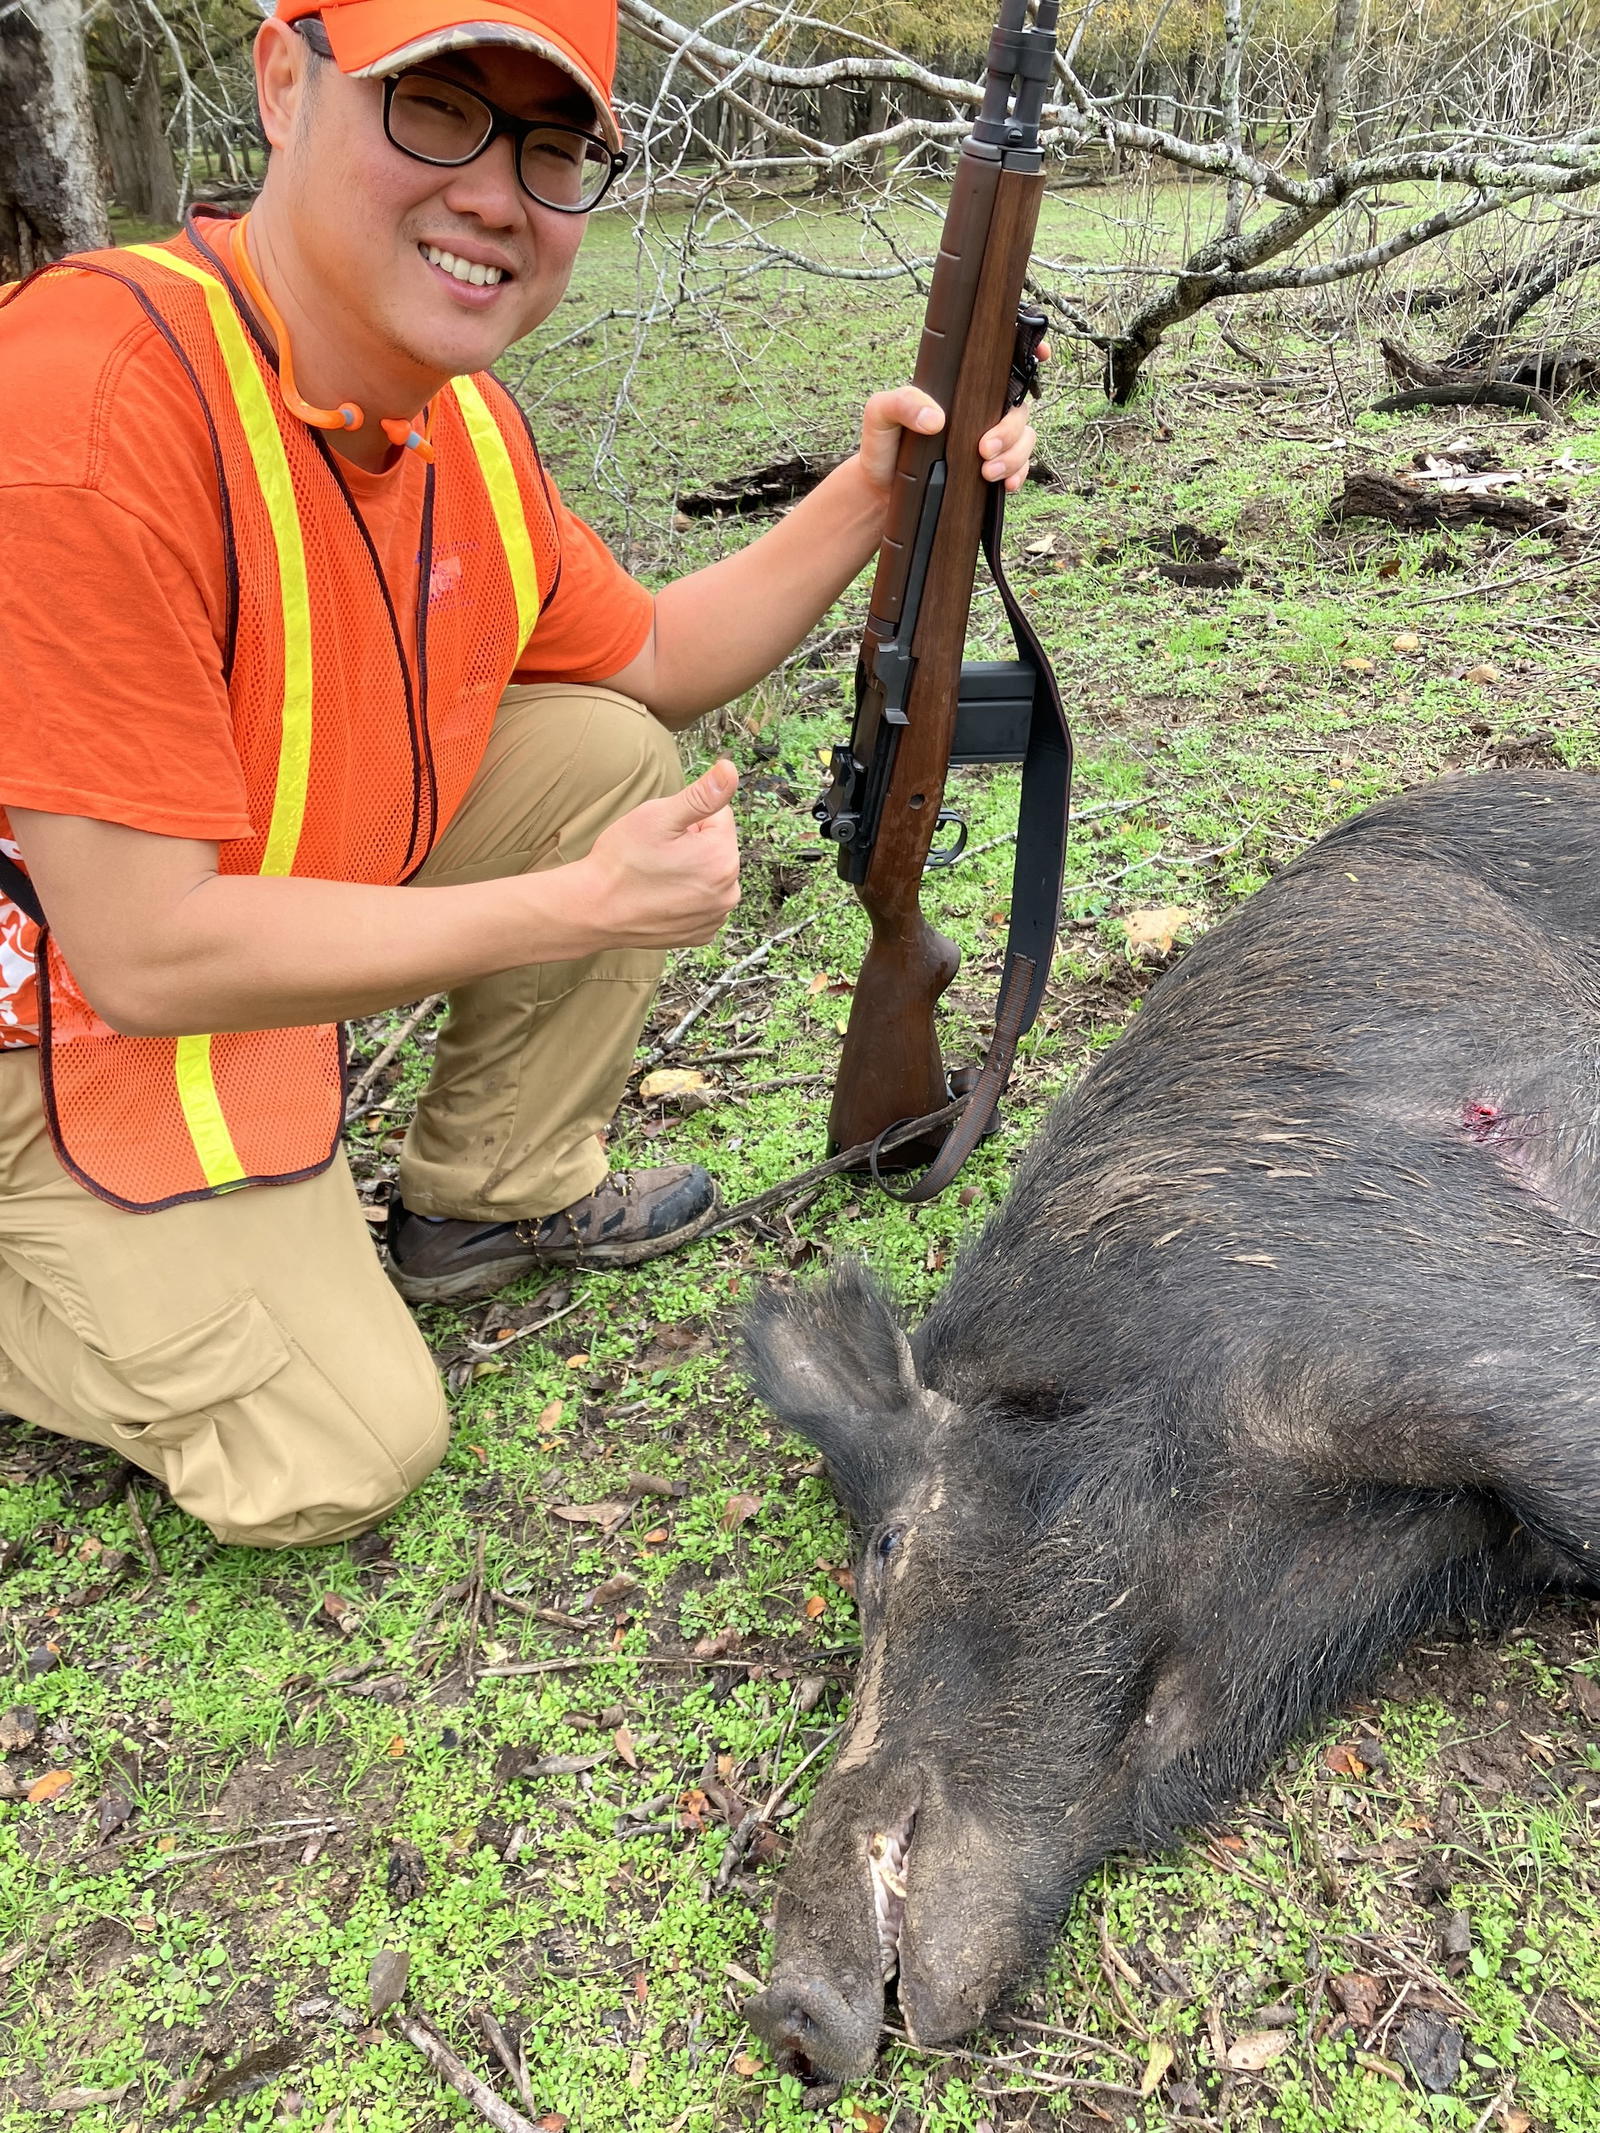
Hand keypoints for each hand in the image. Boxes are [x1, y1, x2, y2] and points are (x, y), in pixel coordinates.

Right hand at [580, 758, 741, 947]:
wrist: (593, 910)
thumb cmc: (622, 862)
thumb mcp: (659, 817)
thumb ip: (702, 794)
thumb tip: (730, 770)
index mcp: (723, 856)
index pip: (719, 817)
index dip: (687, 819)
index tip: (664, 835)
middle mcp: (729, 890)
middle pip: (716, 847)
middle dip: (691, 844)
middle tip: (656, 856)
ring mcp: (716, 915)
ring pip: (709, 874)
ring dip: (690, 870)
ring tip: (656, 876)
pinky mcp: (702, 933)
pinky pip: (702, 901)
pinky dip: (686, 897)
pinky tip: (660, 897)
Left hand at [854, 345, 1049, 499]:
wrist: (881, 494)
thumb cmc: (881, 447)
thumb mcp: (879, 415)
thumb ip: (901, 403)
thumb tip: (936, 418)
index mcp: (960, 390)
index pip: (999, 367)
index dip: (1027, 355)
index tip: (1041, 355)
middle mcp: (979, 412)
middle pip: (1018, 410)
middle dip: (1010, 430)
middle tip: (983, 449)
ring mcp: (989, 442)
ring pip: (1025, 439)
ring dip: (1014, 456)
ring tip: (987, 472)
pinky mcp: (991, 471)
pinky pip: (1021, 468)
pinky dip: (1018, 475)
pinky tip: (1006, 485)